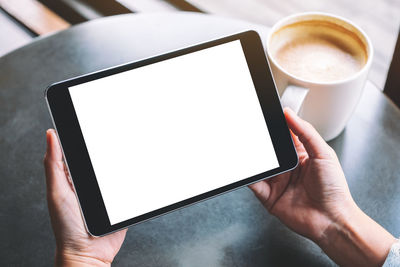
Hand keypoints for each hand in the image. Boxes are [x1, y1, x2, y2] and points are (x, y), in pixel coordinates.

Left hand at [44, 129, 126, 266]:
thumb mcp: (57, 191)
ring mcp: (105, 193)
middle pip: (101, 159)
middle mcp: (89, 183)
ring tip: (131, 147)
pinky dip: (133, 178)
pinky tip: (138, 169)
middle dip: (109, 147)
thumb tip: (50, 135)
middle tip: (117, 131)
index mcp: (72, 178)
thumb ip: (54, 165)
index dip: (84, 136)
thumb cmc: (67, 227)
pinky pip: (128, 186)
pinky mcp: (119, 202)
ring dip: (124, 161)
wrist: (89, 253)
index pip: (78, 151)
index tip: (91, 121)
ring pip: (116, 170)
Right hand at [250, 108, 394, 266]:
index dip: (275, 126)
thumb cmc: (334, 190)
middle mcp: (287, 168)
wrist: (331, 220)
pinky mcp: (269, 197)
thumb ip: (306, 132)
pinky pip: (254, 185)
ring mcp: (277, 182)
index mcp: (301, 156)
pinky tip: (247, 170)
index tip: (266, 115)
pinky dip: (247, 178)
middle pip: (268, 151)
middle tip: (253, 132)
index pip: (284, 136)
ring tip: (247, 149)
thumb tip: (290, 114)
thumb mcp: (324, 154)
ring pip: (259, 166)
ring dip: (253, 159)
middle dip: (260, 142)